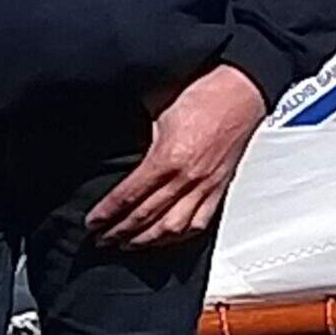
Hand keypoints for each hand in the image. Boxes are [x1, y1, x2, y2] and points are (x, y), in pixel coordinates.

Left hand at [87, 64, 267, 249]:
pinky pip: (199, 223)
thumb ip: (139, 137)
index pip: (129, 196)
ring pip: (172, 228)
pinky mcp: (220, 189)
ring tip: (127, 244)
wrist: (242, 90)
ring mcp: (206, 187)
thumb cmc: (204, 94)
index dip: (108, 213)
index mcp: (168, 157)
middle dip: (120, 231)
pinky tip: (165, 239)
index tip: (93, 223)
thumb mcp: (159, 111)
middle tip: (101, 239)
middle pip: (146, 217)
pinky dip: (179, 236)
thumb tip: (116, 150)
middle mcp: (187, 178)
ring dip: (146, 240)